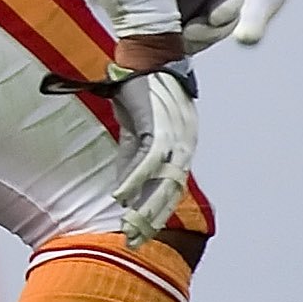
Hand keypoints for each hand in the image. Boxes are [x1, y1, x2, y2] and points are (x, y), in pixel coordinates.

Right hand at [46, 44, 197, 244]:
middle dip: (151, 220)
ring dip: (144, 207)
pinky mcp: (158, 129)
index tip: (140, 235)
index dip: (156, 215)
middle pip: (169, 193)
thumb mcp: (137, 132)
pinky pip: (146, 162)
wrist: (145, 60)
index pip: (170, 191)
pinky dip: (133, 180)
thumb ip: (134, 157)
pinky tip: (119, 197)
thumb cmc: (141, 93)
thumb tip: (126, 188)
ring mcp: (174, 140)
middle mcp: (183, 148)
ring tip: (128, 228)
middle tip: (134, 241)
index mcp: (180, 150)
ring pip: (162, 183)